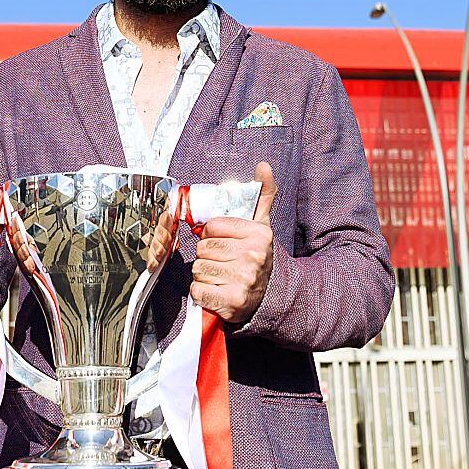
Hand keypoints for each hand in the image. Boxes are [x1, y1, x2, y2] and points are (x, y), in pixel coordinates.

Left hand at [189, 162, 276, 323]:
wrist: (270, 297)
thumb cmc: (257, 256)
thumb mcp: (261, 226)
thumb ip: (262, 194)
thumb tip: (263, 166)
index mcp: (258, 235)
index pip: (212, 226)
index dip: (212, 234)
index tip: (225, 242)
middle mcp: (253, 257)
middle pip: (203, 248)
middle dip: (208, 255)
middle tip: (224, 262)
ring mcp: (244, 281)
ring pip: (198, 269)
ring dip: (204, 275)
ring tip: (222, 277)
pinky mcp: (232, 302)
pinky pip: (198, 291)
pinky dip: (202, 294)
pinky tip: (217, 292)